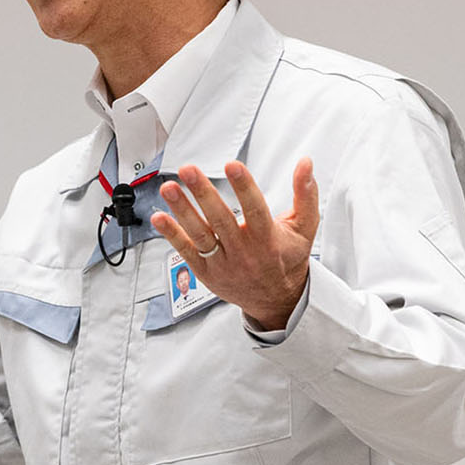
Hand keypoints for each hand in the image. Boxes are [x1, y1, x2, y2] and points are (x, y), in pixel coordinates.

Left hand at [149, 158, 318, 330]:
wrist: (277, 300)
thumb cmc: (289, 258)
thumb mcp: (305, 228)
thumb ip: (306, 194)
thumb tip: (306, 163)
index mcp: (268, 239)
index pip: (255, 209)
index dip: (244, 187)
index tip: (232, 165)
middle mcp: (244, 252)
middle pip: (221, 220)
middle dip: (203, 193)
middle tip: (189, 170)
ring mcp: (223, 263)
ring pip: (200, 235)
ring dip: (182, 210)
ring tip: (169, 188)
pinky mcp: (206, 272)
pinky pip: (186, 251)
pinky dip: (172, 234)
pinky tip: (159, 216)